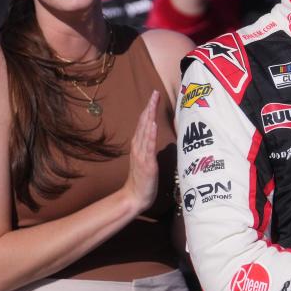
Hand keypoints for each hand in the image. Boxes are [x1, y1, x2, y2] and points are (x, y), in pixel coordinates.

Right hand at [123, 90, 159, 212]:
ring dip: (149, 117)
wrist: (135, 197)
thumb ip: (149, 146)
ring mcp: (141, 155)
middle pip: (143, 123)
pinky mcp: (147, 164)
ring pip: (145, 132)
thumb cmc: (143, 179)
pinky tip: (152, 125)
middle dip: (149, 108)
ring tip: (153, 103)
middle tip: (155, 93)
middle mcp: (138, 147)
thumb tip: (155, 134)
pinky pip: (148, 147)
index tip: (154, 96)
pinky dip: (150, 135)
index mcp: (138, 145)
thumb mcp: (146, 159)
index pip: (143, 123)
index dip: (149, 109)